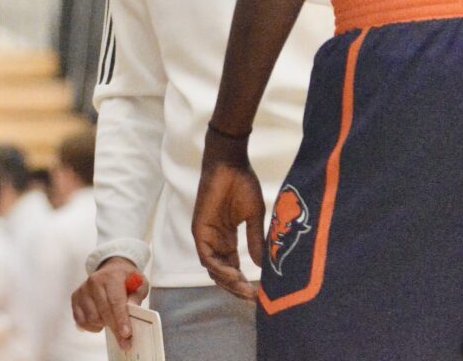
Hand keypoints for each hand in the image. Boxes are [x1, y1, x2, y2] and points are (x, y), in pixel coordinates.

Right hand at [71, 257, 148, 350]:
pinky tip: (100, 322)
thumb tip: (132, 308)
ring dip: (103, 325)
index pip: (115, 300)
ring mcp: (83, 289)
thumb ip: (137, 294)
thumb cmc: (126, 278)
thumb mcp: (139, 282)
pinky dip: (90, 326)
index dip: (121, 318)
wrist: (112, 268)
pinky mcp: (75, 297)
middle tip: (124, 341)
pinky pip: (80, 320)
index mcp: (111, 276)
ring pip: (92, 318)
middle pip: (104, 311)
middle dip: (115, 328)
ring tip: (111, 320)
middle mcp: (94, 281)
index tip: (126, 333)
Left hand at [192, 137, 265, 300]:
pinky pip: (206, 256)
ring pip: (213, 269)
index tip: (258, 293)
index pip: (233, 267)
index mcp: (227, 237)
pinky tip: (234, 274)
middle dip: (236, 287)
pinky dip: (219, 268)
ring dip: (228, 281)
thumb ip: (255, 240)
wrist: (230, 163)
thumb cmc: (242, 183)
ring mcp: (207, 235)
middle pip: (222, 272)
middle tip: (252, 298)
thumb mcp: (253, 216)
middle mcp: (216, 240)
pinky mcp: (199, 229)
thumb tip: (262, 266)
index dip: (243, 281)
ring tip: (245, 290)